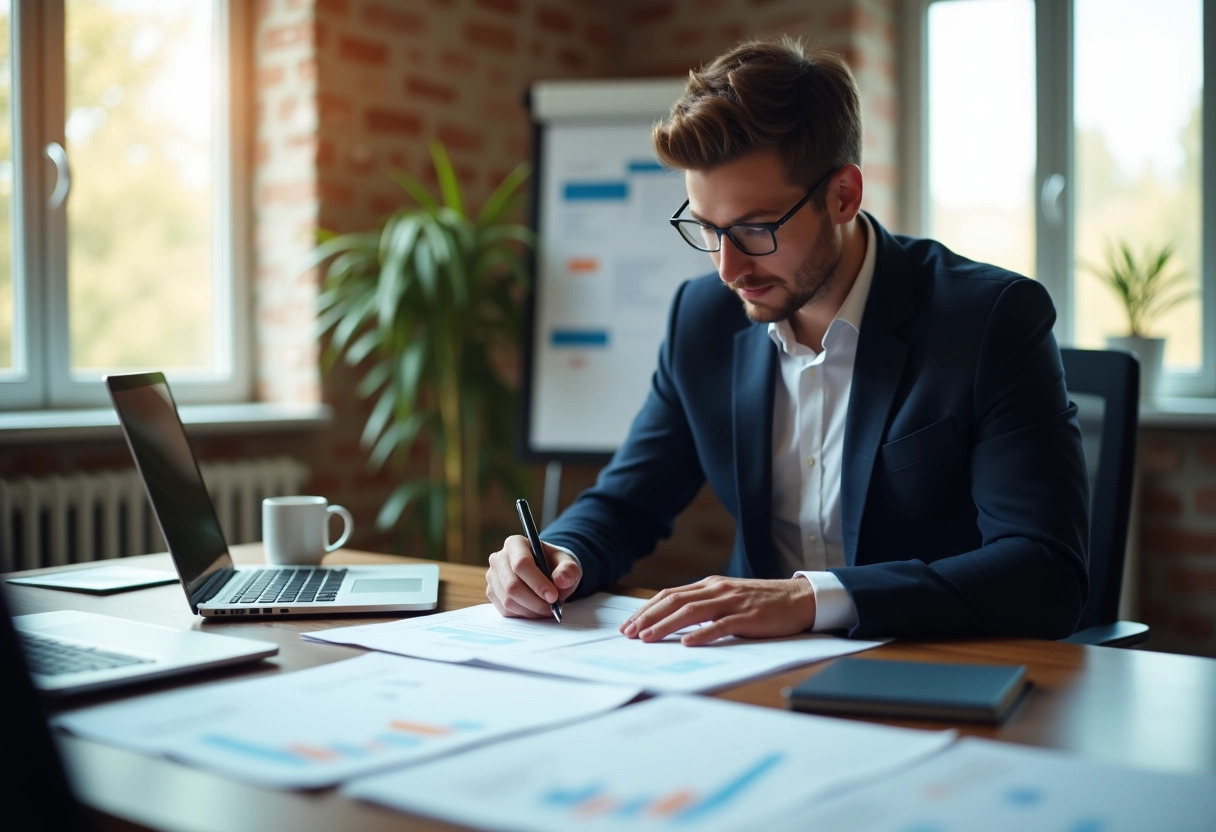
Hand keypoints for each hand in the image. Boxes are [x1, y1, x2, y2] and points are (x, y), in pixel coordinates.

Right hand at [486, 535, 581, 617]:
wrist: (546, 572)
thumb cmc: (555, 565)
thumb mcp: (567, 563)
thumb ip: (568, 570)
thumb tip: (560, 581)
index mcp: (516, 543)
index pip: (521, 564)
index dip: (537, 583)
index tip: (553, 596)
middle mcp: (499, 558)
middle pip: (512, 585)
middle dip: (535, 601)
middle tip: (552, 608)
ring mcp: (493, 576)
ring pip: (508, 601)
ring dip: (530, 610)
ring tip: (546, 609)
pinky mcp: (492, 592)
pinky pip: (505, 610)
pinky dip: (523, 615)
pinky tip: (535, 610)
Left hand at [619, 576, 816, 645]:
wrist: (799, 598)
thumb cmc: (762, 602)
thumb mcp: (728, 598)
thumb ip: (705, 606)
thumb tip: (674, 623)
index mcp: (710, 585)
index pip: (670, 594)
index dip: (646, 609)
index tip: (628, 624)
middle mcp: (717, 590)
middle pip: (674, 600)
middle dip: (648, 617)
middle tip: (629, 633)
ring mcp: (732, 602)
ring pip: (691, 611)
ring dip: (666, 625)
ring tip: (648, 638)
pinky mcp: (748, 617)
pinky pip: (722, 625)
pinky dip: (703, 634)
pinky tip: (688, 643)